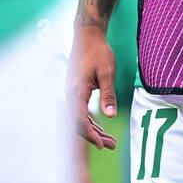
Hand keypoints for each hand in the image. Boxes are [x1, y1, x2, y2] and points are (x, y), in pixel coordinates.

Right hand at [67, 25, 117, 149]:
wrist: (87, 36)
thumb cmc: (98, 52)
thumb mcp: (107, 72)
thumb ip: (108, 94)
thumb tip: (110, 116)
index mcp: (76, 91)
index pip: (80, 120)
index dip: (90, 134)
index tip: (101, 145)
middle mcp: (71, 94)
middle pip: (79, 122)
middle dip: (94, 136)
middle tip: (112, 146)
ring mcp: (72, 93)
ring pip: (80, 118)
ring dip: (94, 130)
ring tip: (110, 141)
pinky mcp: (75, 90)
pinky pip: (80, 110)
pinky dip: (90, 120)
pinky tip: (101, 128)